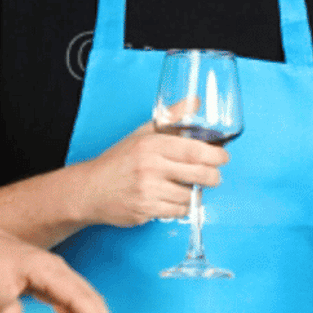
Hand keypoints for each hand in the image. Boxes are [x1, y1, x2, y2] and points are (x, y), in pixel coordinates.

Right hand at [73, 118, 228, 227]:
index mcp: (151, 145)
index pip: (194, 150)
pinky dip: (181, 207)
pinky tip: (173, 198)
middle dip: (213, 176)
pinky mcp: (146, 210)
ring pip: (190, 195)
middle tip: (213, 176)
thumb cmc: (119, 160)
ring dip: (194, 192)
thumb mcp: (143, 133)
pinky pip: (178, 211)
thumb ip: (172, 118)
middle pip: (200, 174)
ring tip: (185, 186)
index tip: (223, 157)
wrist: (89, 189)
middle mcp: (150, 167)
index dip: (216, 155)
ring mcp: (148, 190)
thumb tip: (196, 101)